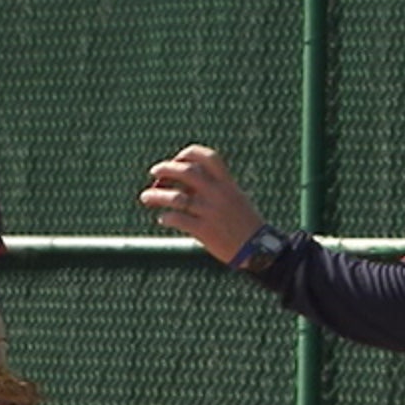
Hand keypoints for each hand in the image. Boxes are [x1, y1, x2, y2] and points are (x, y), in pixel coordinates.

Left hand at [138, 144, 264, 264]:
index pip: (208, 157)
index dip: (188, 154)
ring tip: (145, 197)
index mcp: (227, 183)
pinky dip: (166, 217)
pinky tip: (163, 219)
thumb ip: (211, 187)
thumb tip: (179, 182)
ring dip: (156, 195)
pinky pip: (178, 219)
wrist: (259, 250)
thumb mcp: (233, 197)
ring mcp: (211, 212)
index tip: (177, 160)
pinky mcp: (205, 231)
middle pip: (186, 172)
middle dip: (166, 169)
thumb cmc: (243, 222)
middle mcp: (218, 194)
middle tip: (155, 173)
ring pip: (176, 198)